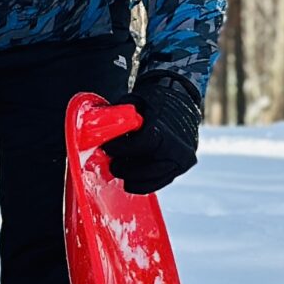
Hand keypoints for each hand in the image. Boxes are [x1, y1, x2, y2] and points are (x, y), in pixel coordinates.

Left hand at [103, 73, 202, 196]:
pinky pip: (157, 184)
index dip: (119, 149)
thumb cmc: (158, 100)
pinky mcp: (179, 170)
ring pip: (148, 182)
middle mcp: (176, 150)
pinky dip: (142, 182)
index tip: (107, 147)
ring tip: (121, 167)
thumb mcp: (137, 100)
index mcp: (165, 131)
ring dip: (131, 177)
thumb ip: (121, 114)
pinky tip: (132, 176)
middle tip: (111, 162)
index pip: (138, 146)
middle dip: (122, 167)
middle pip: (142, 171)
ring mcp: (179, 163)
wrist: (183, 100)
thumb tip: (100, 125)